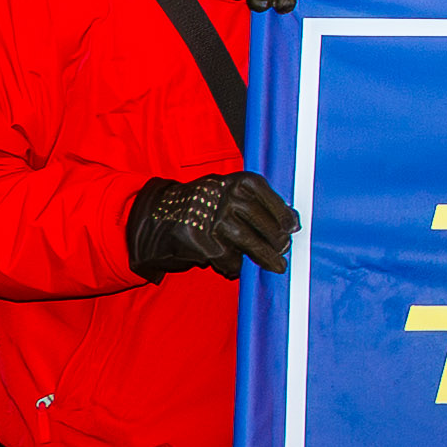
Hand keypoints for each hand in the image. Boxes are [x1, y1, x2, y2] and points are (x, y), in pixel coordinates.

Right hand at [126, 171, 297, 277]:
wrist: (153, 217)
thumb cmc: (198, 208)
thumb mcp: (222, 194)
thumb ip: (252, 202)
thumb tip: (292, 219)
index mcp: (230, 180)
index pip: (263, 193)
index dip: (281, 211)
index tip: (293, 226)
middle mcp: (221, 195)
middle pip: (259, 219)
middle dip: (276, 238)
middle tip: (284, 250)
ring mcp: (209, 217)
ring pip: (247, 241)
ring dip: (264, 256)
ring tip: (277, 266)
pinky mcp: (198, 240)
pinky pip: (226, 257)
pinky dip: (233, 265)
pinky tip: (232, 266)